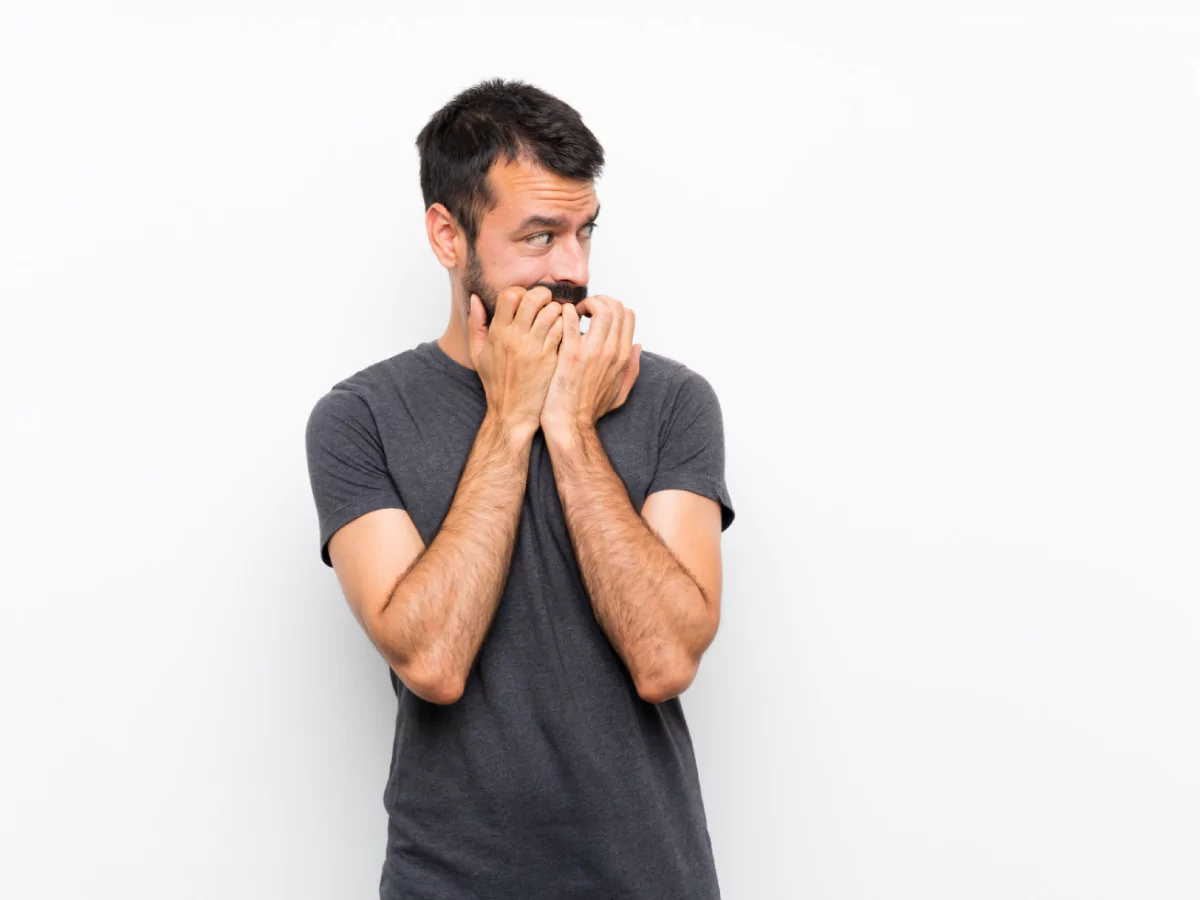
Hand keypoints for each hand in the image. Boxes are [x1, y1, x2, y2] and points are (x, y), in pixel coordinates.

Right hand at [469, 286, 564, 439]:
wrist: (512, 412)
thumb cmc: (496, 383)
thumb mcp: (478, 353)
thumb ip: (476, 323)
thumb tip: (476, 298)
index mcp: (497, 333)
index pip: (510, 295)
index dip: (521, 292)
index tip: (526, 300)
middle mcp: (515, 337)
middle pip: (533, 298)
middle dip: (543, 294)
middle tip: (546, 301)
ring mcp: (534, 348)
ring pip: (551, 312)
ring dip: (556, 309)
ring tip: (555, 316)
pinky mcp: (549, 359)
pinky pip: (561, 330)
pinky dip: (564, 324)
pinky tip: (561, 330)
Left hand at [540, 295, 641, 435]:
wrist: (570, 424)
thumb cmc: (590, 410)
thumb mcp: (621, 392)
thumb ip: (632, 368)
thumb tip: (637, 346)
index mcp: (622, 356)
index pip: (627, 314)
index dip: (612, 308)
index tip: (597, 316)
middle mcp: (610, 351)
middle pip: (615, 307)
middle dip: (599, 300)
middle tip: (584, 310)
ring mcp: (591, 352)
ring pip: (599, 309)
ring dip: (585, 303)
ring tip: (574, 313)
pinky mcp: (570, 355)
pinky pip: (570, 320)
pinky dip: (565, 312)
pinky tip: (560, 318)